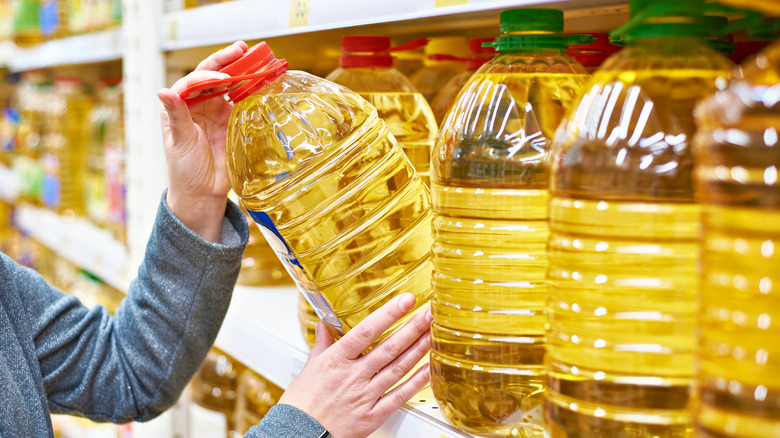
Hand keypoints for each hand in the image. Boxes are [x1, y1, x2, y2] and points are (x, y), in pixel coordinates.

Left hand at [156, 41, 247, 241]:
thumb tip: (163, 91)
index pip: (193, 80)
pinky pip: (242, 101)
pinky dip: (251, 90)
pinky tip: (260, 81)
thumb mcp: (179, 142)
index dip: (208, 74)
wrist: (204, 193)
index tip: (222, 77)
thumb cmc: (184, 170)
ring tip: (254, 60)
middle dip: (227, 61)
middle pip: (212, 75)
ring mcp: (215, 112)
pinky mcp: (231, 121)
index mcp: (179, 106)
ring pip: (229, 85)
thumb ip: (176, 116)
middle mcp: (198, 104)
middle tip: (242, 50)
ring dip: (241, 71)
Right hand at [279, 293, 431, 437]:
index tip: (405, 300)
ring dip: (417, 350)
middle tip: (429, 313)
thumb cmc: (303, 403)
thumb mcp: (310, 367)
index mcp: (336, 360)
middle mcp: (353, 376)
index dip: (388, 314)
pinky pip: (398, 397)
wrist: (299, 434)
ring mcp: (364, 396)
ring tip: (432, 334)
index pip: (366, 331)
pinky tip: (427, 370)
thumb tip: (324, 324)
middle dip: (411, 328)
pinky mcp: (372, 415)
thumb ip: (323, 343)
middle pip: (388, 348)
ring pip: (397, 369)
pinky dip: (415, 383)